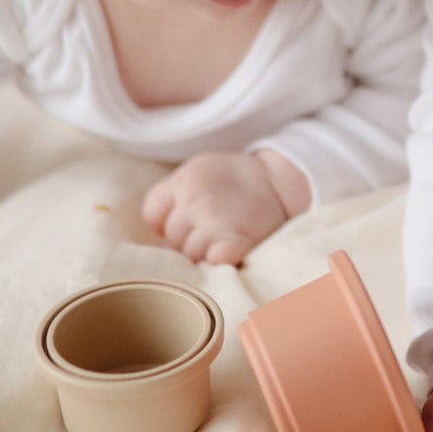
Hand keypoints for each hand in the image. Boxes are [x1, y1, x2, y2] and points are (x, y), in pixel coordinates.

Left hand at [142, 150, 309, 265]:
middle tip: (212, 228)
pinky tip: (228, 252)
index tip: (187, 219)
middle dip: (188, 238)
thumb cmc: (235, 179)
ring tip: (223, 237)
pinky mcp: (236, 242)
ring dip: (204, 251)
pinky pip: (213, 261)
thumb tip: (158, 229)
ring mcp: (215, 223)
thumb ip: (174, 192)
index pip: (153, 214)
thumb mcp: (199, 169)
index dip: (167, 220)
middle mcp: (195, 201)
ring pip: (190, 254)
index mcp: (183, 181)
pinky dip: (218, 261)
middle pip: (172, 238)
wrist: (279, 180)